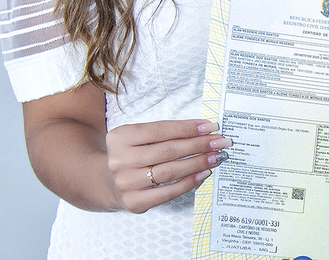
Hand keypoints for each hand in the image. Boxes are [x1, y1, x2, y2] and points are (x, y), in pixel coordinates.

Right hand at [106, 119, 228, 212]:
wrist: (108, 182)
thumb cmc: (132, 154)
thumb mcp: (138, 137)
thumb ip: (165, 132)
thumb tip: (203, 130)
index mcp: (121, 137)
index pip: (161, 130)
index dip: (188, 128)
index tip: (210, 126)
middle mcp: (120, 160)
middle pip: (168, 150)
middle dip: (198, 145)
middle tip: (219, 142)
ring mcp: (126, 183)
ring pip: (170, 171)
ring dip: (197, 163)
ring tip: (215, 157)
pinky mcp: (134, 202)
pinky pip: (168, 192)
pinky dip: (188, 183)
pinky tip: (203, 174)